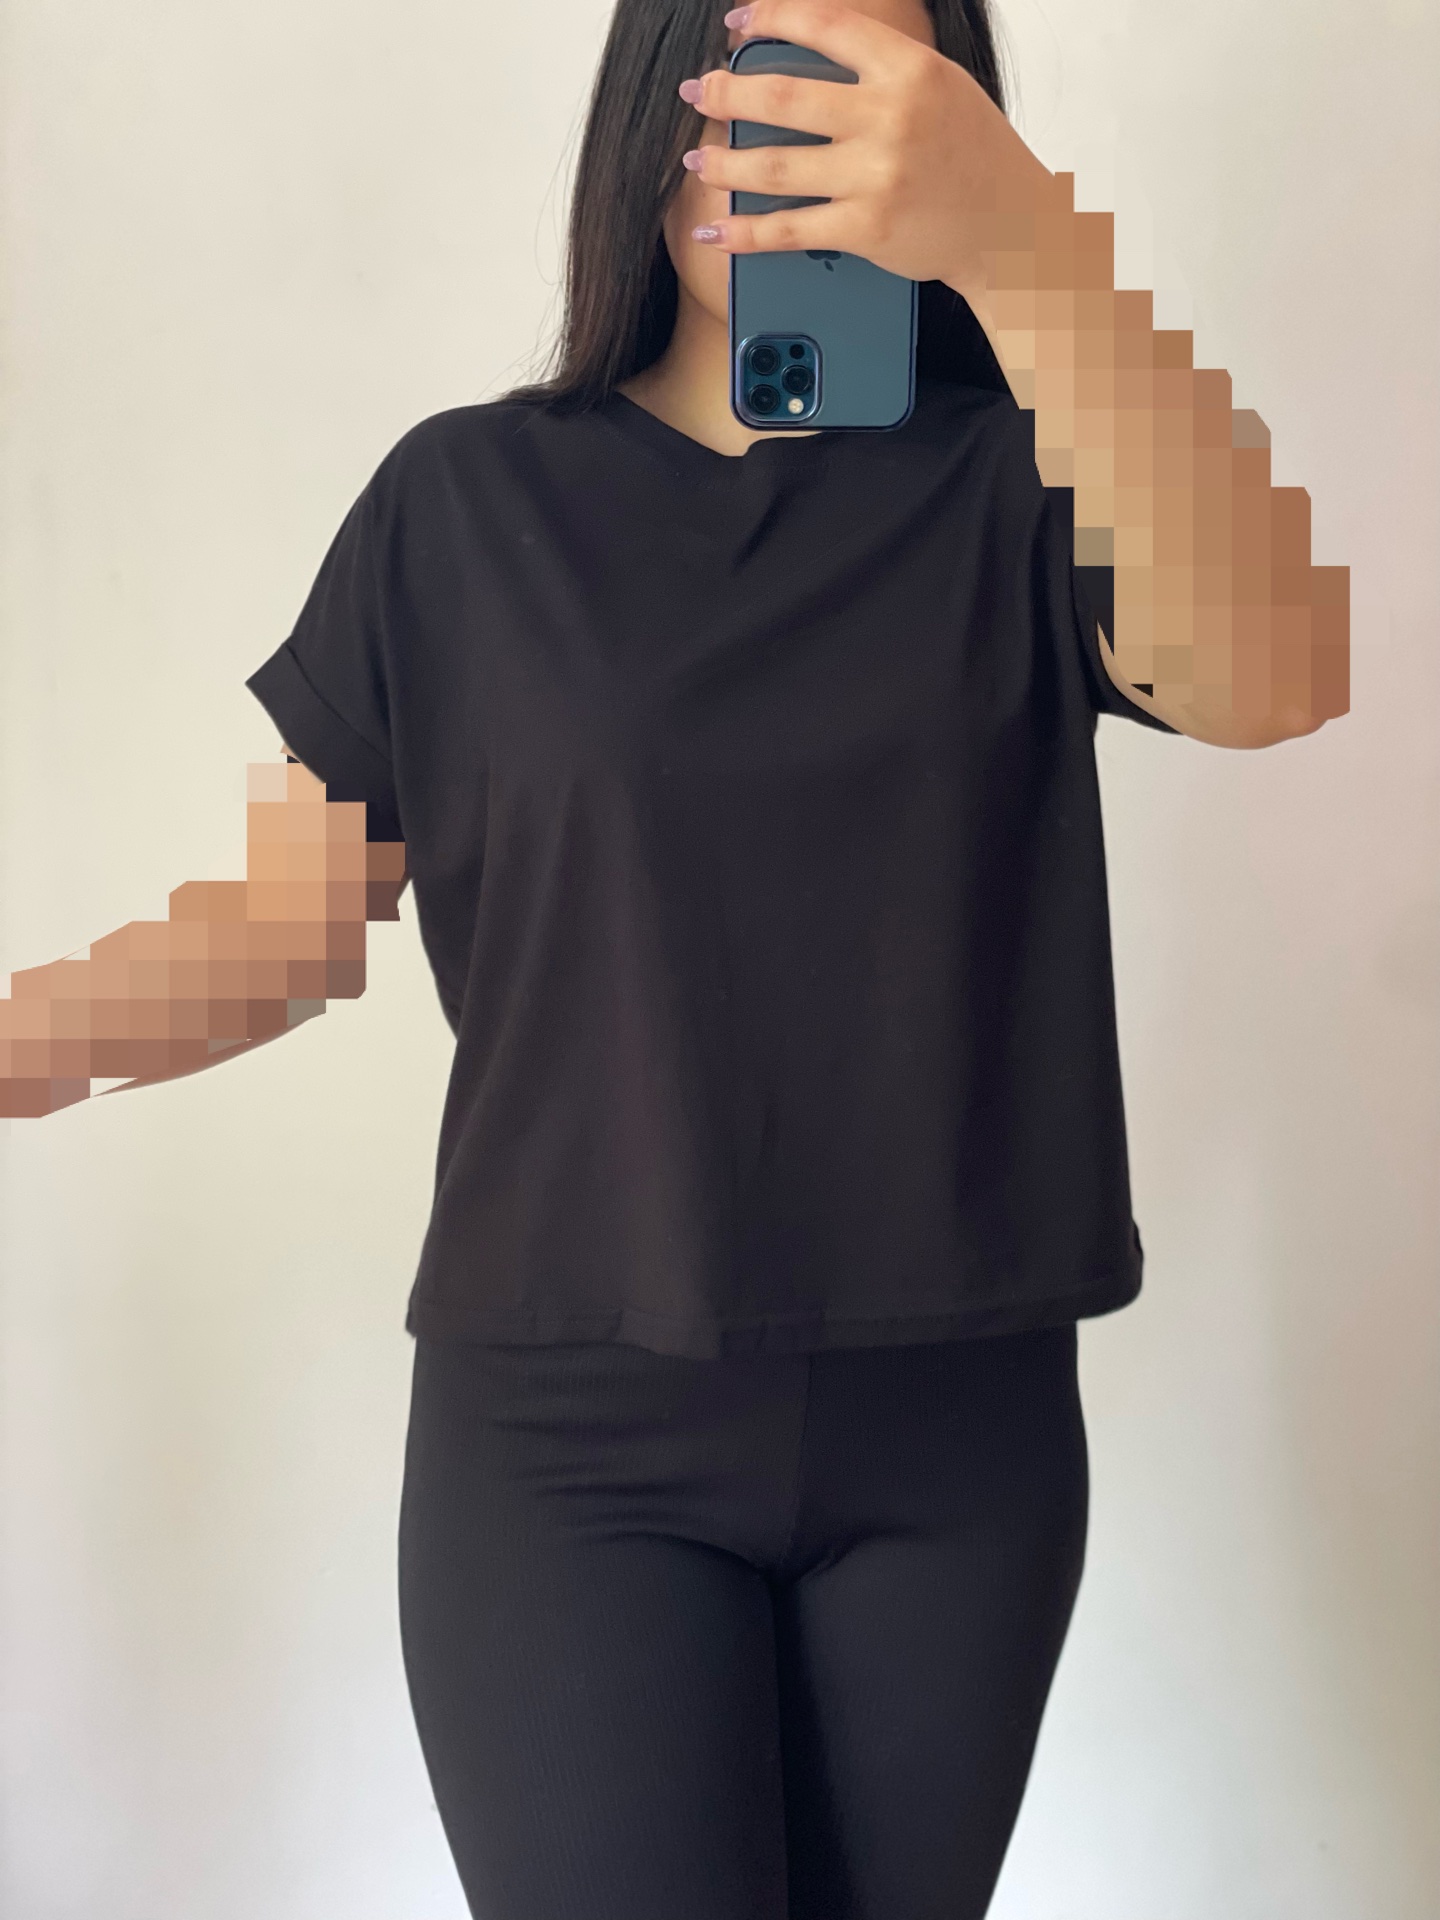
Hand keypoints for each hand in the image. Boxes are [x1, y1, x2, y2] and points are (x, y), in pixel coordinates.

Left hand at [678, 0, 1052, 300]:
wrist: (1013, 228)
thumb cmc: (975, 156)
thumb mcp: (940, 86)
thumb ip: (880, 70)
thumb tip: (806, 58)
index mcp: (908, 69)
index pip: (824, 26)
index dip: (771, 19)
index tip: (737, 24)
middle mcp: (889, 117)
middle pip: (783, 96)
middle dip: (726, 92)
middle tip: (697, 91)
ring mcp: (875, 175)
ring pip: (776, 166)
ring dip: (724, 165)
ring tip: (697, 162)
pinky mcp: (865, 228)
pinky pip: (789, 230)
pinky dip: (744, 234)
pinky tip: (715, 231)